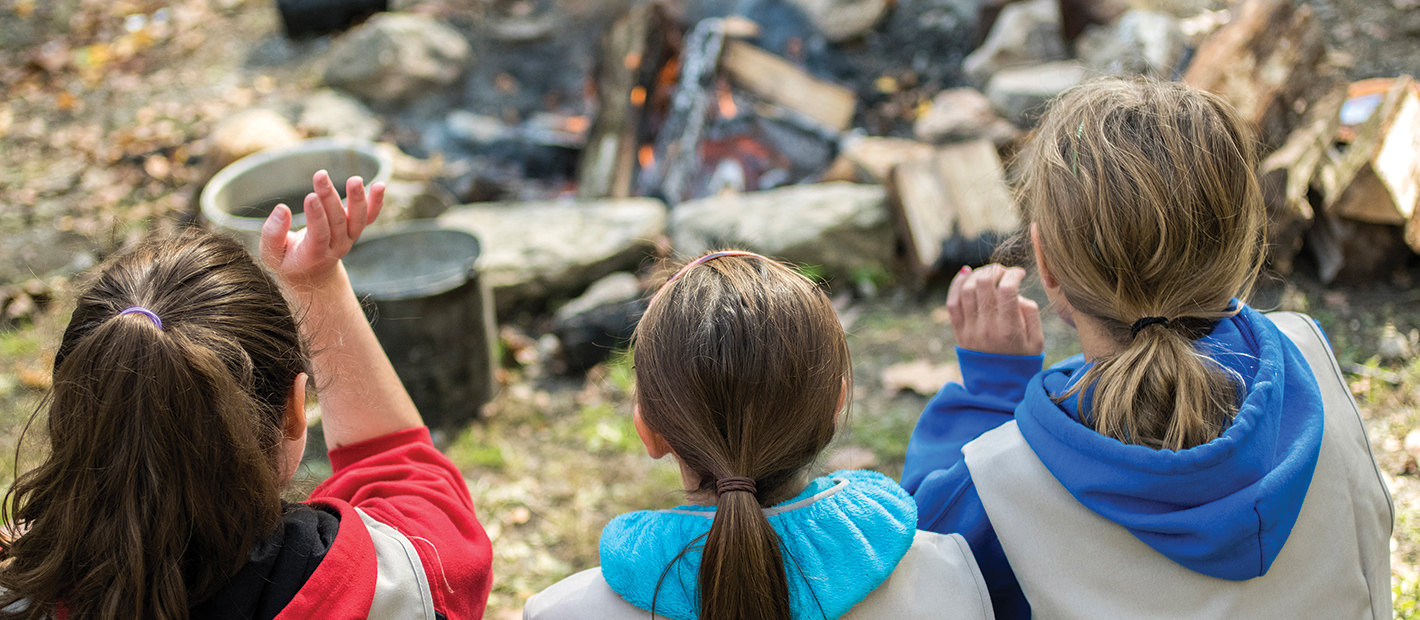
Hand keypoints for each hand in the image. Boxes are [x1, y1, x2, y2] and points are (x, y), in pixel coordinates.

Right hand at [260, 170, 383, 289]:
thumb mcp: (272, 254)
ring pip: (358, 219)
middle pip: (337, 222)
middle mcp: (337, 246)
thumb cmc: (287, 260)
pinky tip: (380, 186)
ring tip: (355, 179)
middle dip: (329, 198)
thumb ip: (273, 234)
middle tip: (320, 175)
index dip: (316, 216)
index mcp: (314, 254)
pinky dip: (376, 203)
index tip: (310, 196)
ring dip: (358, 198)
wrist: (313, 274)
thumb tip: (281, 209)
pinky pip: (370, 217)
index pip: (319, 234)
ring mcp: (349, 238)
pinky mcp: (355, 229)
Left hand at [945, 264, 1043, 356]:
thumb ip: (1030, 313)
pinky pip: (952, 302)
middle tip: (1003, 272)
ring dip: (978, 274)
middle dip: (995, 270)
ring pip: (966, 289)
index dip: (1013, 274)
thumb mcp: (1037, 341)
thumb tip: (1016, 294)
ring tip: (988, 273)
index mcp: (1009, 328)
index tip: (1020, 273)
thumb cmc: (1022, 360)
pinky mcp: (959, 331)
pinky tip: (966, 274)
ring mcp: (970, 328)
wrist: (998, 388)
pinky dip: (957, 284)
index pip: (1007, 289)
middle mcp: (986, 326)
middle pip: (984, 284)